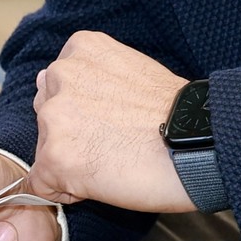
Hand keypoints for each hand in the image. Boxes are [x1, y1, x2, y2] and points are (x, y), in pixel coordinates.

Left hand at [31, 31, 193, 212]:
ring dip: (70, 161)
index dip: (84, 112)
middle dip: (72, 134)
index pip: (59, 85)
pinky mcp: (54, 157)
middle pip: (47, 115)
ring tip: (113, 162)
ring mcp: (54, 116)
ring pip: (45, 149)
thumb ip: (94, 77)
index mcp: (80, 48)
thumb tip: (64, 93)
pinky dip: (67, 192)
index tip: (113, 123)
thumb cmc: (176, 113)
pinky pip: (43, 184)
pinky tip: (102, 183)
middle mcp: (60, 75)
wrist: (197, 144)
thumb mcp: (132, 70)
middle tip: (114, 143)